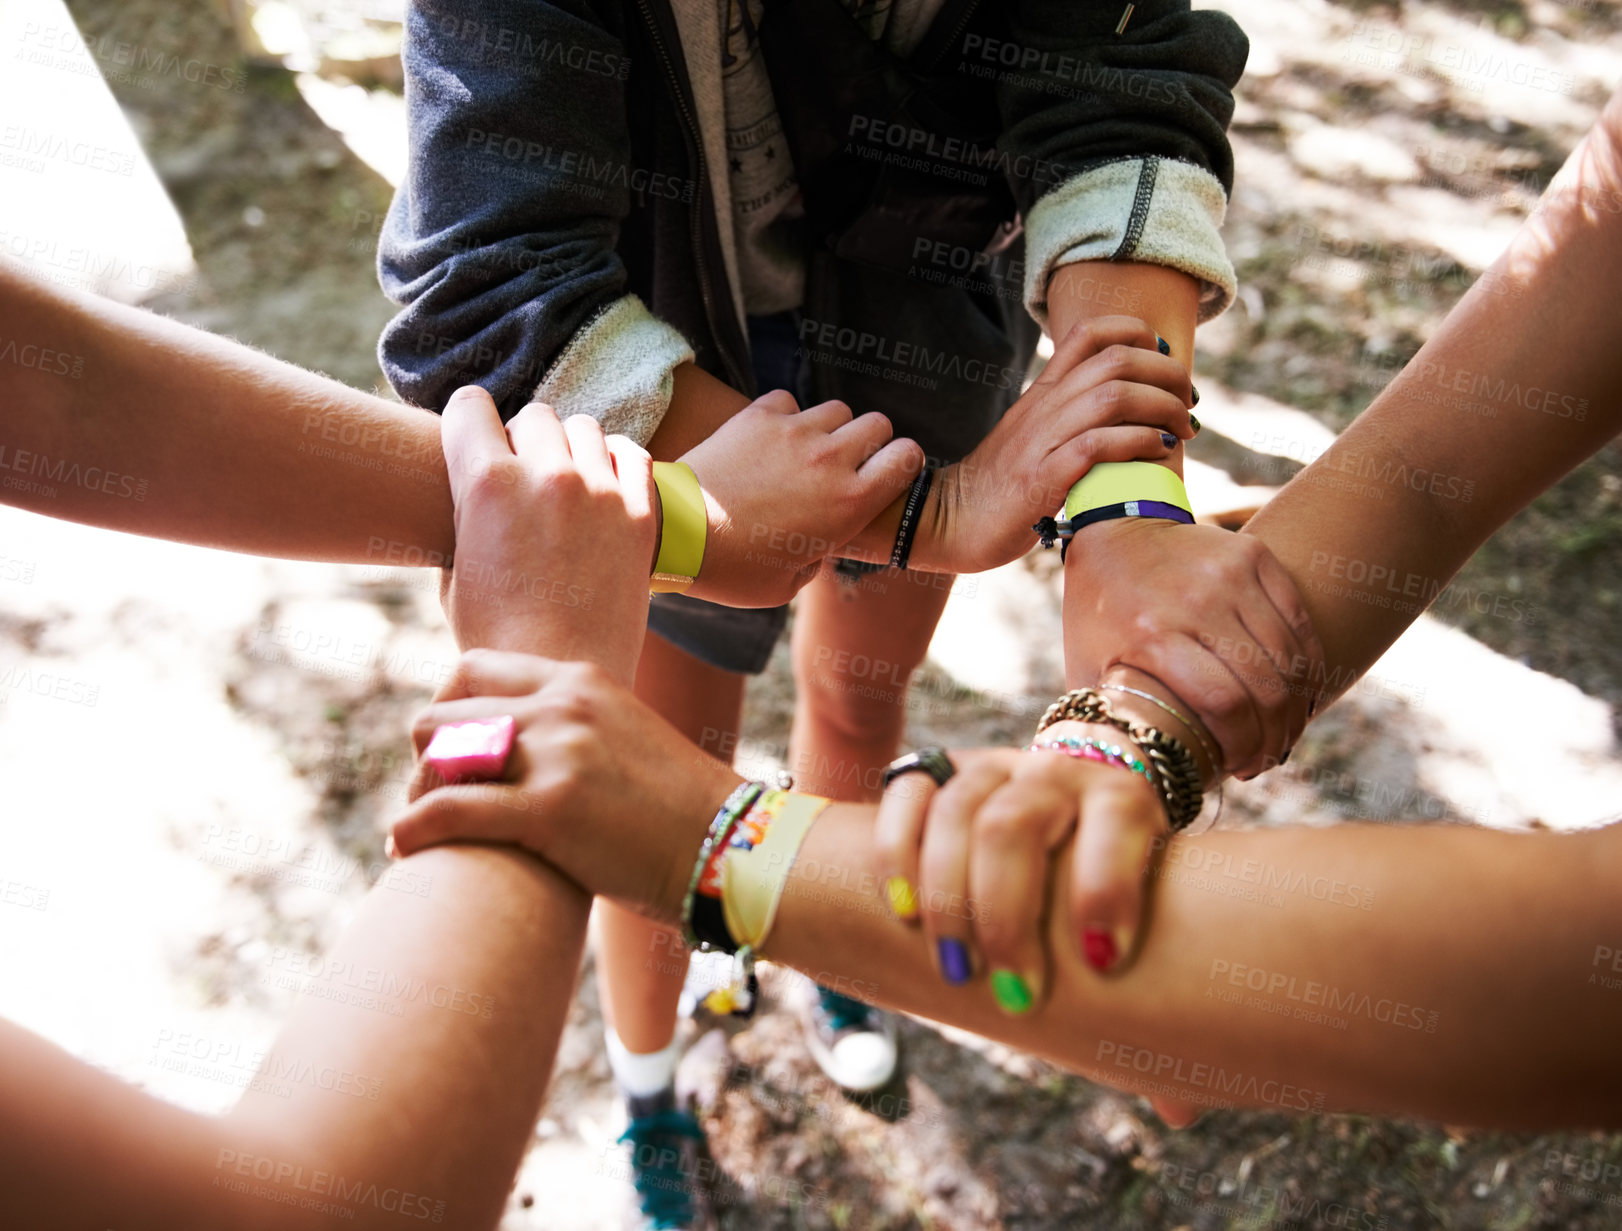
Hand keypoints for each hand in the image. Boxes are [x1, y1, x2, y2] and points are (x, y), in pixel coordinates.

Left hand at [389, 649, 741, 915]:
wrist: (732, 849)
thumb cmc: (678, 809)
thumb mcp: (624, 738)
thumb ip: (573, 727)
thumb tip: (518, 744)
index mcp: (580, 681)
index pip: (472, 670)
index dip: (445, 711)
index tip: (447, 752)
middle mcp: (564, 706)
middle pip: (443, 712)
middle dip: (426, 757)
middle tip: (434, 798)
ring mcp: (558, 755)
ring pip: (437, 755)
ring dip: (417, 792)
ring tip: (420, 826)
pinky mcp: (550, 811)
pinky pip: (447, 811)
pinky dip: (412, 830)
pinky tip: (403, 847)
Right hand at [437, 390, 655, 683]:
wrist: (564, 677)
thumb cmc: (496, 639)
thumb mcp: (455, 573)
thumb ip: (466, 517)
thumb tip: (471, 492)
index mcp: (485, 484)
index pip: (469, 406)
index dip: (468, 424)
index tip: (474, 443)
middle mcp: (545, 474)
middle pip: (533, 415)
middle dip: (523, 439)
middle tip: (523, 477)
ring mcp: (599, 490)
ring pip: (583, 427)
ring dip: (570, 448)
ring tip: (565, 485)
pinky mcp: (641, 511)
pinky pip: (631, 453)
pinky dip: (616, 463)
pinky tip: (605, 489)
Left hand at [680, 390, 922, 606]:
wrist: (675, 534)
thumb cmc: (732, 570)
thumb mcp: (789, 584)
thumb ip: (820, 555)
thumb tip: (821, 540)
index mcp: (850, 503)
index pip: (908, 457)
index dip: (903, 463)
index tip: (886, 475)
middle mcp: (830, 460)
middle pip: (878, 424)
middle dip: (870, 442)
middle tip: (846, 464)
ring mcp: (794, 433)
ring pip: (836, 409)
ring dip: (828, 427)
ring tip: (805, 453)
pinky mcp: (758, 416)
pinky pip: (789, 400)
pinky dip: (784, 416)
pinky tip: (769, 440)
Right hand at [875, 735, 1200, 1127]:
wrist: (1070, 804)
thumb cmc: (1109, 889)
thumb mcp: (1148, 919)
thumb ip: (1158, 999)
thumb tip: (1181, 1114)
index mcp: (1123, 800)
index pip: (1117, 820)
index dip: (1108, 886)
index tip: (1104, 962)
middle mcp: (1056, 774)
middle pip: (1014, 826)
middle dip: (1007, 916)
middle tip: (1018, 995)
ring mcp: (992, 769)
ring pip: (956, 813)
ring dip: (948, 900)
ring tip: (958, 971)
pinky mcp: (937, 772)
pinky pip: (905, 797)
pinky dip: (896, 855)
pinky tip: (903, 914)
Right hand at [930, 316, 1195, 574]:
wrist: (948, 522)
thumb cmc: (1002, 488)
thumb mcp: (1035, 438)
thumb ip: (1071, 418)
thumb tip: (1126, 411)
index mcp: (1044, 392)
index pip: (1091, 333)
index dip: (1139, 333)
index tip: (1165, 360)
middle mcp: (1045, 407)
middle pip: (1118, 359)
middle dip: (1169, 375)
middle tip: (1189, 404)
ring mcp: (1042, 441)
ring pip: (1114, 396)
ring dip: (1162, 408)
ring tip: (1182, 430)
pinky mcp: (1042, 479)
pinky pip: (1098, 445)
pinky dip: (1139, 443)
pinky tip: (1159, 453)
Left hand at [1064, 519, 1323, 778]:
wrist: (1114, 531)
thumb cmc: (1098, 614)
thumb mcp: (1087, 668)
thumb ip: (1114, 717)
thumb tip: (1136, 776)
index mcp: (1151, 635)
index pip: (1225, 704)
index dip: (1243, 746)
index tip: (1239, 769)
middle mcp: (1196, 602)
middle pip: (1265, 687)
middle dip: (1274, 737)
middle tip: (1265, 759)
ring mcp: (1229, 575)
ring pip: (1290, 659)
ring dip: (1294, 708)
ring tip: (1281, 734)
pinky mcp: (1253, 556)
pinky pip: (1298, 622)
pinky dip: (1306, 666)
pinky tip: (1296, 696)